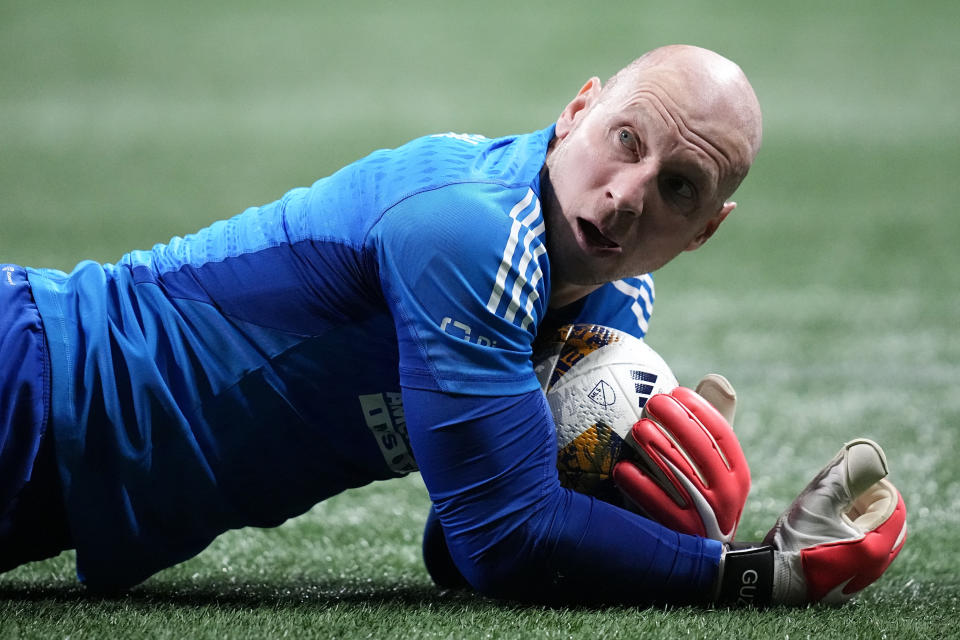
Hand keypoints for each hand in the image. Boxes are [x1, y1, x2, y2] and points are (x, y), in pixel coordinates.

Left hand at [612, 374, 749, 542]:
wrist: (706, 560)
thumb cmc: (704, 496)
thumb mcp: (716, 465)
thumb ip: (714, 424)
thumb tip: (713, 379)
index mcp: (737, 475)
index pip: (722, 436)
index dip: (700, 410)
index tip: (676, 391)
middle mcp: (727, 496)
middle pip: (702, 452)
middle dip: (678, 422)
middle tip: (653, 401)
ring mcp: (706, 517)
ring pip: (681, 477)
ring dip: (658, 449)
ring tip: (639, 427)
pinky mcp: (682, 535)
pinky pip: (658, 507)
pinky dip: (640, 486)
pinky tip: (621, 468)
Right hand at [717, 439, 906, 605]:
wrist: (773, 579)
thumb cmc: (794, 542)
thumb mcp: (817, 502)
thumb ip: (841, 477)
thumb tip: (859, 452)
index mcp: (875, 548)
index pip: (894, 508)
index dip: (878, 486)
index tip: (858, 477)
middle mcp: (876, 566)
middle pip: (888, 524)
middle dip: (871, 502)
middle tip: (848, 490)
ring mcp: (863, 577)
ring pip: (875, 538)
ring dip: (861, 518)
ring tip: (835, 506)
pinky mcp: (849, 583)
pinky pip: (862, 553)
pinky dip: (853, 535)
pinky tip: (828, 527)